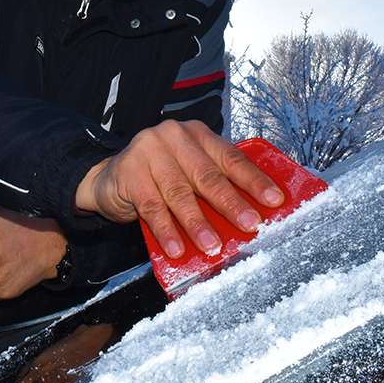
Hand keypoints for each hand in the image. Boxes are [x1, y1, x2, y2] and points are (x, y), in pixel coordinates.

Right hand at [73, 120, 283, 259]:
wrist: (109, 180)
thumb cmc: (158, 178)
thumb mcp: (188, 172)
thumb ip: (213, 184)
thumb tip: (249, 215)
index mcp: (197, 134)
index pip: (231, 157)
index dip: (254, 180)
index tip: (274, 200)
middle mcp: (174, 136)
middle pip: (207, 174)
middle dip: (231, 203)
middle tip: (250, 225)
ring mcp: (149, 151)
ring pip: (180, 192)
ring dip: (197, 223)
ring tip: (212, 246)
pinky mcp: (129, 171)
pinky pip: (152, 206)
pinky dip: (166, 230)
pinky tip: (176, 248)